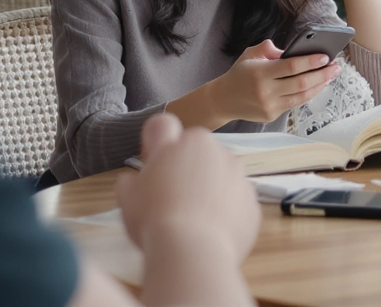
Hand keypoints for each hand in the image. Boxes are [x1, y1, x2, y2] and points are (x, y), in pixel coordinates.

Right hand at [116, 114, 259, 262]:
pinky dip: (225, 214)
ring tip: (191, 221)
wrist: (193, 253)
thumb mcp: (128, 195)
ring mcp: (239, 177)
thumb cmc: (155, 217)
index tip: (151, 166)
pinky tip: (209, 233)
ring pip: (220, 177)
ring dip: (208, 191)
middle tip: (170, 199)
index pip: (164, 127)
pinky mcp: (253, 204)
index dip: (154, 145)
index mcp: (184, 141)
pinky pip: (235, 203)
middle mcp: (216, 150)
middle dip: (185, 169)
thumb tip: (136, 180)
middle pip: (197, 153)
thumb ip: (133, 179)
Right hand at [208, 39, 341, 123]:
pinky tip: (316, 85)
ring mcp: (270, 105)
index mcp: (260, 72)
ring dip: (319, 85)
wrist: (223, 100)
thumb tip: (290, 50)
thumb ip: (268, 48)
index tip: (325, 56)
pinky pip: (295, 103)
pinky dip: (308, 94)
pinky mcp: (272, 115)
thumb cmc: (239, 74)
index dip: (310, 62)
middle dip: (322, 74)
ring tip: (330, 75)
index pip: (291, 67)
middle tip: (335, 66)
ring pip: (302, 96)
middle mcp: (265, 91)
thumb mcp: (249, 55)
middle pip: (301, 83)